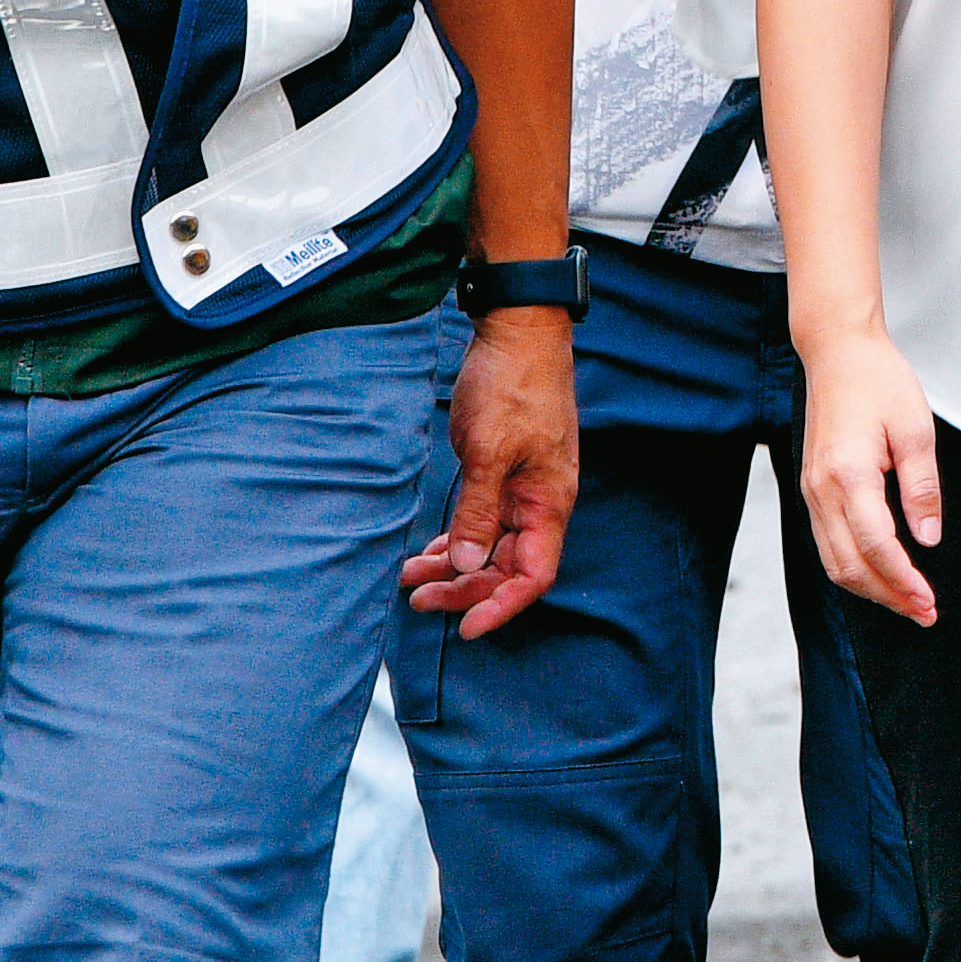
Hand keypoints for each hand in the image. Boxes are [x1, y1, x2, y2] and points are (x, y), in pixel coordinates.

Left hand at [412, 300, 574, 635]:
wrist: (518, 332)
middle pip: (507, 567)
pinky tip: (432, 550)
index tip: (465, 629)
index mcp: (548, 502)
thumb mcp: (490, 451)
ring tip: (412, 579)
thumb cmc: (513, 385)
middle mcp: (539, 502)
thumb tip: (469, 564)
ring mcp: (522, 487)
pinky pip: (483, 521)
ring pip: (491, 546)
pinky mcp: (504, 471)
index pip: (532, 575)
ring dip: (455, 566)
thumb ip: (479, 511)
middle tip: (418, 600)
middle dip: (465, 590)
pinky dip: (458, 539)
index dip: (501, 606)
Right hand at [793, 311, 947, 622]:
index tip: (928, 601)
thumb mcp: (916, 429)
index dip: (902, 580)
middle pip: (848, 565)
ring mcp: (811, 490)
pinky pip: (827, 541)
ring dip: (869, 587)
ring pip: (833, 560)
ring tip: (906, 601)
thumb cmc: (879, 382)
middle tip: (924, 612)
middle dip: (887, 596)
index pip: (875, 546)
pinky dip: (853, 566)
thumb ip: (922, 488)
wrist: (838, 352)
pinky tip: (880, 572)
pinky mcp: (812, 487)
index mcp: (849, 474)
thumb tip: (928, 538)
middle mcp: (822, 488)